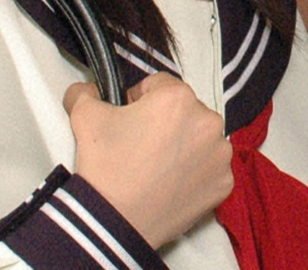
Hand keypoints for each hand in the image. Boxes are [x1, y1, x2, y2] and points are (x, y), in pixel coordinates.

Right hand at [63, 73, 232, 248]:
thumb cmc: (105, 167)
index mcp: (178, 98)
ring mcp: (220, 154)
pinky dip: (195, 172)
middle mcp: (208, 120)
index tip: (129, 120)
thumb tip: (86, 89)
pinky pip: (210, 167)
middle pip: (185, 111)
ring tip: (157, 166)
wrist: (115, 222)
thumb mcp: (85, 118)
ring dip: (184, 145)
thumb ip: (84, 93)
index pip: (159, 86)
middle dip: (165, 122)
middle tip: (141, 146)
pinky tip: (172, 183)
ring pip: (200, 138)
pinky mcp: (224, 182)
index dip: (139, 100)